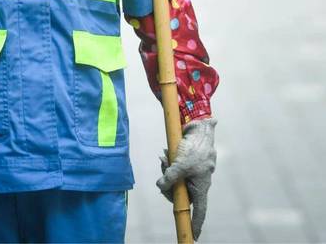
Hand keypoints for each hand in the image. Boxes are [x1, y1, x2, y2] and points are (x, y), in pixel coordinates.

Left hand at [156, 117, 216, 240]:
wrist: (199, 128)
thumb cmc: (195, 148)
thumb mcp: (181, 165)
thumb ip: (170, 177)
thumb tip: (161, 187)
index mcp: (201, 187)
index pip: (199, 211)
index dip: (195, 223)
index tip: (193, 236)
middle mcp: (198, 182)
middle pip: (180, 194)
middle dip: (169, 186)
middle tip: (164, 174)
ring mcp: (192, 173)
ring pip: (175, 181)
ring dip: (167, 171)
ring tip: (165, 159)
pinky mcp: (186, 164)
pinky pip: (174, 170)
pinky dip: (169, 164)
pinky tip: (165, 155)